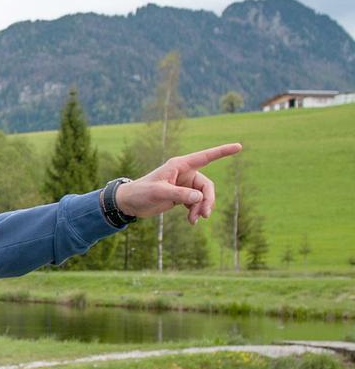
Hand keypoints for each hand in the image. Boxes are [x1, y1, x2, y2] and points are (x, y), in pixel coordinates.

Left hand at [115, 143, 242, 223]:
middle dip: (208, 200)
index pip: (206, 157)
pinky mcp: (181, 196)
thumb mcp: (159, 193)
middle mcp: (184, 173)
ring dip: (201, 208)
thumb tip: (200, 198)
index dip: (222, 152)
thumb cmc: (141, 193)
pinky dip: (195, 212)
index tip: (239, 147)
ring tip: (194, 221)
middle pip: (206, 186)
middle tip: (205, 215)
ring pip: (202, 196)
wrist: (128, 203)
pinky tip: (192, 221)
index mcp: (180, 165)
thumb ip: (180, 194)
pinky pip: (195, 203)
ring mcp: (183, 185)